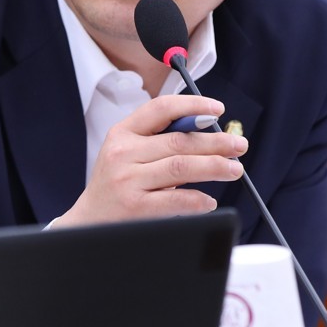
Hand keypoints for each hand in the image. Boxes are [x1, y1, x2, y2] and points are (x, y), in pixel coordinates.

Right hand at [51, 94, 247, 227]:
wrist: (87, 221)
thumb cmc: (115, 184)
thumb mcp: (128, 153)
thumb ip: (159, 139)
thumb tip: (207, 131)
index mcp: (123, 132)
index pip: (161, 108)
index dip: (193, 105)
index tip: (217, 110)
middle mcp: (123, 152)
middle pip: (178, 141)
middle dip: (215, 142)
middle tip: (239, 146)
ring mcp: (128, 179)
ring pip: (182, 166)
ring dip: (214, 166)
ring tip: (234, 169)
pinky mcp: (135, 206)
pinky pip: (176, 199)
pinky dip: (198, 199)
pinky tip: (208, 200)